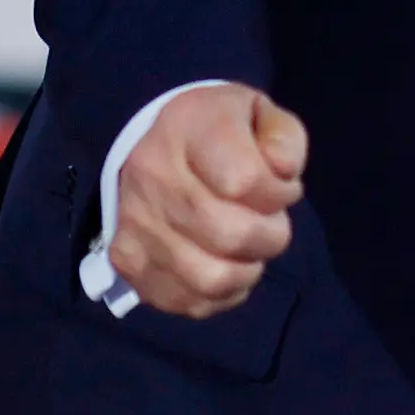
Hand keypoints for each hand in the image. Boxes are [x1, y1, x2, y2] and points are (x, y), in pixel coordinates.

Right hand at [111, 81, 306, 318]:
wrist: (150, 144)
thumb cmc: (216, 131)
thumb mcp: (258, 114)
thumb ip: (284, 136)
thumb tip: (283, 170)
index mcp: (186, 129)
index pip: (245, 180)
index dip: (279, 192)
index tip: (281, 185)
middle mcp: (151, 177)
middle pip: (231, 235)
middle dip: (271, 235)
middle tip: (269, 222)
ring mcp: (135, 226)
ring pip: (212, 278)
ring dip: (247, 270)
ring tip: (248, 247)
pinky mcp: (130, 264)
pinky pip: (190, 301)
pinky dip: (222, 293)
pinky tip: (225, 264)